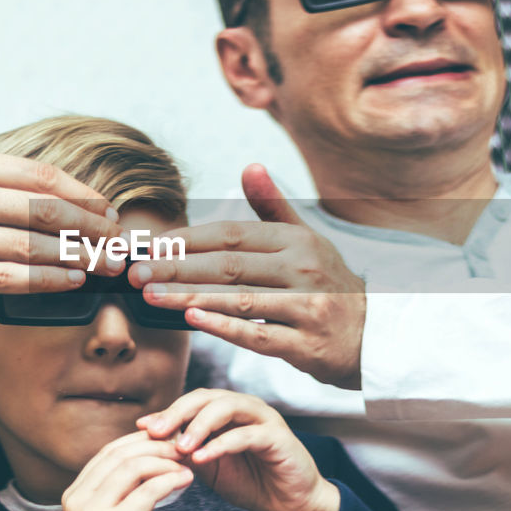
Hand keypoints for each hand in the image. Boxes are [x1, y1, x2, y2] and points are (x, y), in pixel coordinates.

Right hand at [0, 54, 125, 326]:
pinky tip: (71, 281)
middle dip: (89, 227)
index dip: (81, 194)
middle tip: (118, 241)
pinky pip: (7, 278)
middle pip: (42, 211)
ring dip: (76, 257)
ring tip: (104, 263)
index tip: (108, 209)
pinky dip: (45, 281)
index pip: (39, 176)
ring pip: (30, 247)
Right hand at [62, 432, 192, 510]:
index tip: (167, 439)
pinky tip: (186, 480)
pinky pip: (148, 491)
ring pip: (133, 467)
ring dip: (165, 461)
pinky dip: (171, 480)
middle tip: (183, 447)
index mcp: (75, 494)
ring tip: (187, 464)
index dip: (141, 440)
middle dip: (155, 446)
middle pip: (120, 453)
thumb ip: (128, 487)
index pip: (109, 451)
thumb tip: (156, 453)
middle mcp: (78, 499)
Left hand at [129, 164, 365, 388]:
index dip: (189, 239)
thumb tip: (249, 167)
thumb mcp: (308, 241)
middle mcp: (303, 270)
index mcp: (297, 241)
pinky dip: (223, 327)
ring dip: (189, 297)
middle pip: (229, 266)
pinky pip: (258, 335)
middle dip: (177, 267)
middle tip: (136, 273)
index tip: (151, 245)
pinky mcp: (305, 344)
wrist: (374, 337)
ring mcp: (306, 308)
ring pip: (238, 300)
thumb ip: (274, 206)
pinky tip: (192, 319)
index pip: (233, 234)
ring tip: (150, 295)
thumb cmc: (329, 285)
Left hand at [138, 390, 339, 510]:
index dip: (167, 412)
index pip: (192, 401)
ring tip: (180, 446)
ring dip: (199, 425)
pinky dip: (221, 444)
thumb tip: (150, 441)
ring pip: (226, 407)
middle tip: (154, 432)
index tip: (142, 428)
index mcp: (227, 412)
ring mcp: (263, 419)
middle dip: (177, 413)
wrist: (290, 504)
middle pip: (206, 397)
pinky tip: (202, 458)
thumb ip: (187, 450)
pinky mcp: (278, 436)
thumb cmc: (252, 482)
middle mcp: (244, 408)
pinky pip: (246, 434)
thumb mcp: (210, 467)